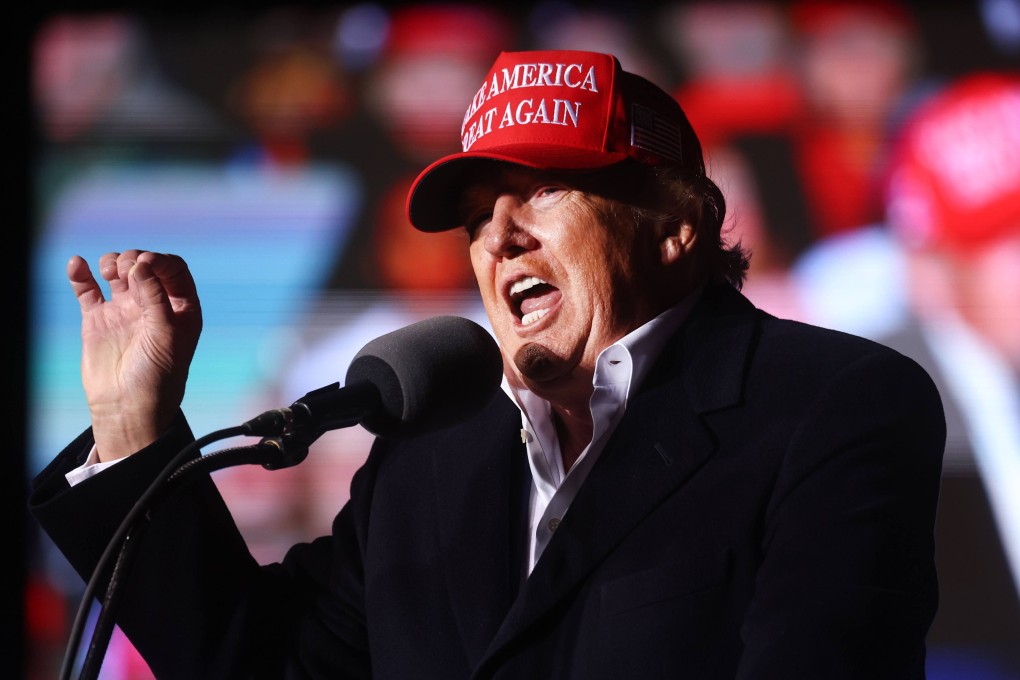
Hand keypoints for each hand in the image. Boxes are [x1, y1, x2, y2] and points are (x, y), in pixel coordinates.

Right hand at [68, 251, 202, 460]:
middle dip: (135, 259)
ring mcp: (124, 310)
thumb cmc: (157, 376)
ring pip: (118, 272)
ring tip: (111, 274)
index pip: (174, 270)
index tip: (146, 262)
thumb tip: (142, 263)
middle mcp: (153, 305)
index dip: (160, 261)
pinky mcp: (98, 319)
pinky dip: (81, 274)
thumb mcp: (166, 335)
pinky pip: (88, 289)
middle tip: (127, 271)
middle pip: (145, 265)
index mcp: (180, 309)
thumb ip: (155, 297)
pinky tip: (76, 264)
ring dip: (113, 263)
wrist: (126, 407)